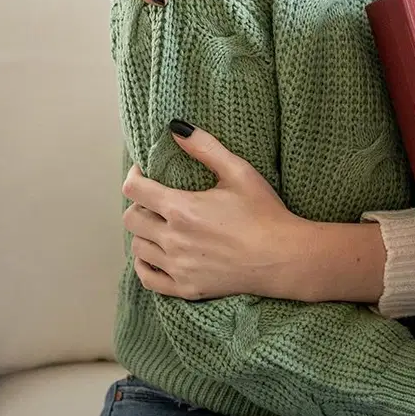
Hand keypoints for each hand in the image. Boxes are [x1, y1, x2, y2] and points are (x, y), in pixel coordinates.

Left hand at [122, 124, 307, 301]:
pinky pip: (148, 279)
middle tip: (155, 199)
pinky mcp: (186, 288)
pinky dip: (145, 265)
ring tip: (160, 225)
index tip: (143, 172)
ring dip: (144, 233)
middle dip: (139, 204)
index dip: (134, 176)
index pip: (134, 190)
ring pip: (138, 248)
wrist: (283, 257)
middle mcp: (173, 239)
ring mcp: (178, 267)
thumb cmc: (264, 212)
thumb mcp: (238, 171)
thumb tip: (176, 128)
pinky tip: (156, 254)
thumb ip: (205, 147)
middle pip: (131, 219)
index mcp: (181, 209)